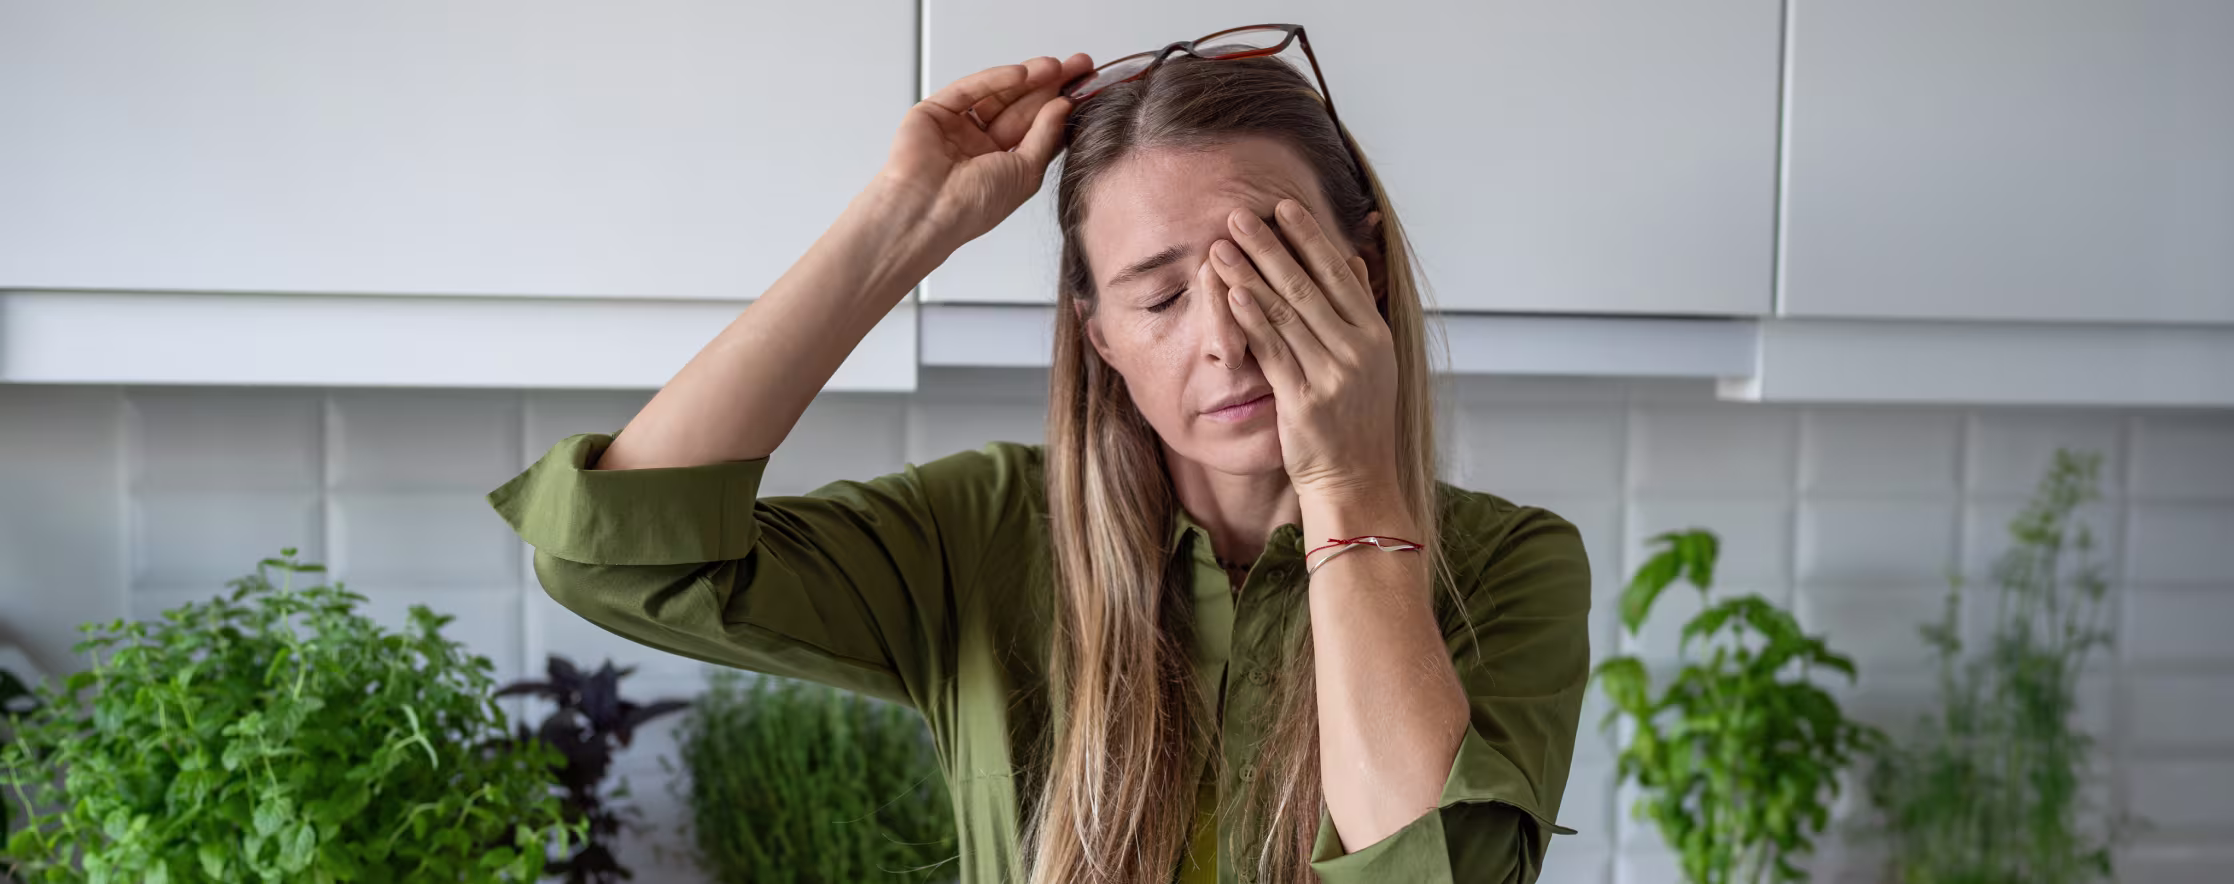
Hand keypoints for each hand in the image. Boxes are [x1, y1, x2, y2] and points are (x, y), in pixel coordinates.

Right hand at [876, 54, 1095, 252]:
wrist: (927, 212)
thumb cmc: (972, 207)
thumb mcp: (1026, 172)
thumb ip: (1045, 135)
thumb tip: (1064, 105)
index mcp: (1003, 165)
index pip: (1036, 128)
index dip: (1060, 107)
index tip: (1086, 88)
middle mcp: (980, 145)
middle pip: (1021, 107)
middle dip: (1049, 86)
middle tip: (1078, 66)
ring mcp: (957, 128)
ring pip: (997, 95)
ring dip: (1027, 79)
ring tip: (1055, 67)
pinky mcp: (935, 112)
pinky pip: (969, 89)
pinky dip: (996, 79)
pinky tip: (1022, 73)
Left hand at [1203, 198, 1398, 498]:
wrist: (1357, 480)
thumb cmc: (1357, 421)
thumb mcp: (1372, 361)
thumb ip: (1358, 308)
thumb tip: (1352, 259)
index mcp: (1375, 335)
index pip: (1338, 274)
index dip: (1309, 237)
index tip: (1283, 206)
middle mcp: (1358, 351)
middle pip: (1307, 286)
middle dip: (1271, 246)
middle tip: (1240, 213)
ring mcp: (1334, 375)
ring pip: (1286, 313)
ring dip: (1251, 274)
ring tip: (1224, 246)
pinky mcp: (1305, 400)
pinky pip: (1275, 351)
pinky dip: (1253, 320)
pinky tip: (1233, 294)